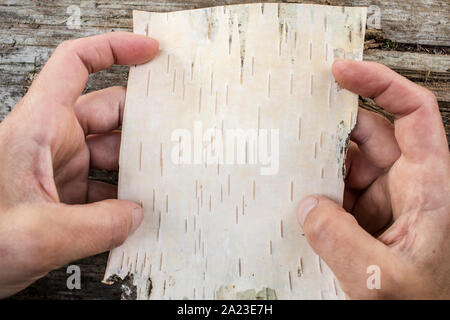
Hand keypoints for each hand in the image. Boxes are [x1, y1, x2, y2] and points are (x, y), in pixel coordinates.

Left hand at [0, 32, 158, 297]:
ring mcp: (60, 169)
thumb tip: (135, 214)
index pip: (75, 65)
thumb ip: (96, 227)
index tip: (149, 52)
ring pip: (112, 153)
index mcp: (38, 128)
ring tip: (161, 185)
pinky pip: (105, 186)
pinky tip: (137, 212)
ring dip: (137, 169)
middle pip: (109, 113)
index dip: (114, 49)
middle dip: (144, 124)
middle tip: (174, 139)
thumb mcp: (35, 235)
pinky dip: (124, 198)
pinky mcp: (65, 195)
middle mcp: (51, 142)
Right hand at [297, 60, 449, 298]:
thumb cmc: (425, 304)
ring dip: (317, 164)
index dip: (379, 83)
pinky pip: (335, 190)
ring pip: (346, 163)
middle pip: (368, 134)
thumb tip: (308, 204)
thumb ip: (340, 242)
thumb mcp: (381, 279)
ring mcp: (382, 200)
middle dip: (330, 128)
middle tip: (293, 122)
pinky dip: (315, 190)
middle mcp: (407, 185)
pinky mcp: (363, 216)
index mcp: (430, 185)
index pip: (412, 113)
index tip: (341, 72)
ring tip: (288, 166)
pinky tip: (297, 196)